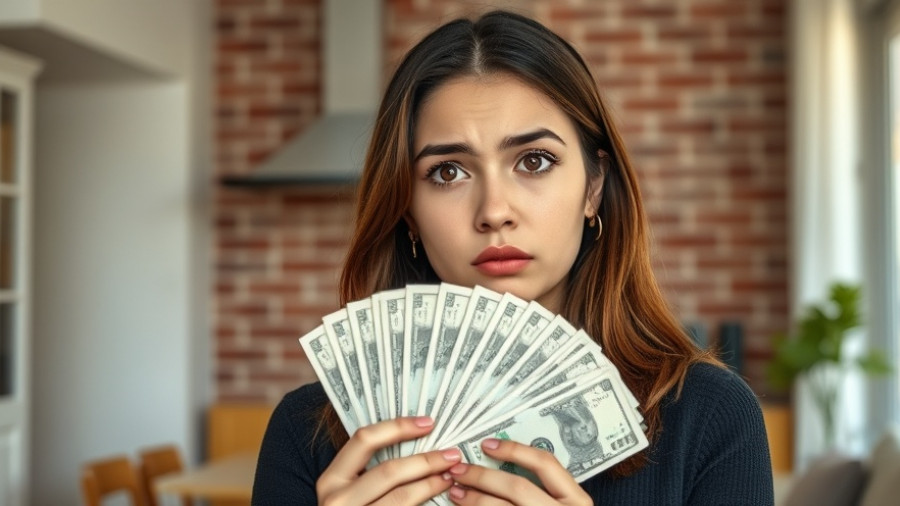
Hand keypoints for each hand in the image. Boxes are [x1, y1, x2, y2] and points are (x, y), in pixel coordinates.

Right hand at [317, 416, 459, 504]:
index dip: (398, 427)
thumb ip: (370, 469)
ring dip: (431, 484)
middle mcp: (338, 500)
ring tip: (449, 476)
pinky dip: (424, 504)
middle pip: (389, 471)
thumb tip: (415, 439)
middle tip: (452, 455)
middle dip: (426, 461)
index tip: (428, 423)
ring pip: (401, 497)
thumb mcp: (349, 490)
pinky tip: (439, 497)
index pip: (365, 440)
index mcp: (331, 479)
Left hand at [446, 438, 591, 504]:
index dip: (514, 450)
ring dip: (473, 499)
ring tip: (455, 492)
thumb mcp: (561, 504)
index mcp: (576, 500)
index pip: (545, 463)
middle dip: (483, 476)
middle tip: (458, 470)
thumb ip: (540, 488)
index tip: (486, 444)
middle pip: (517, 487)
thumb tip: (496, 461)